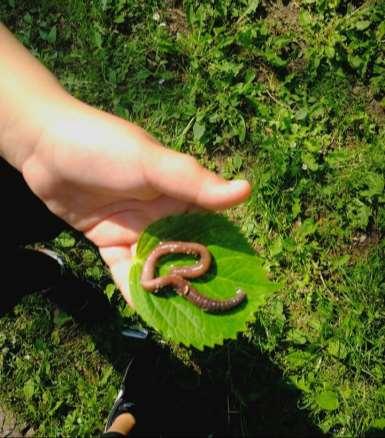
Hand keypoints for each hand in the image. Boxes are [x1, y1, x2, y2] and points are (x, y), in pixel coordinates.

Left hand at [21, 97, 250, 304]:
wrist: (46, 146)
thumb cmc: (105, 147)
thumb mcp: (151, 163)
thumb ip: (194, 182)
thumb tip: (245, 191)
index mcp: (181, 194)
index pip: (213, 226)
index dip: (228, 253)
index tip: (242, 283)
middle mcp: (162, 214)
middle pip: (186, 252)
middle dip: (198, 280)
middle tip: (215, 313)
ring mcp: (136, 230)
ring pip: (158, 266)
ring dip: (169, 290)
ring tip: (185, 321)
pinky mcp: (109, 241)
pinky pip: (126, 270)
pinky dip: (135, 289)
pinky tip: (147, 311)